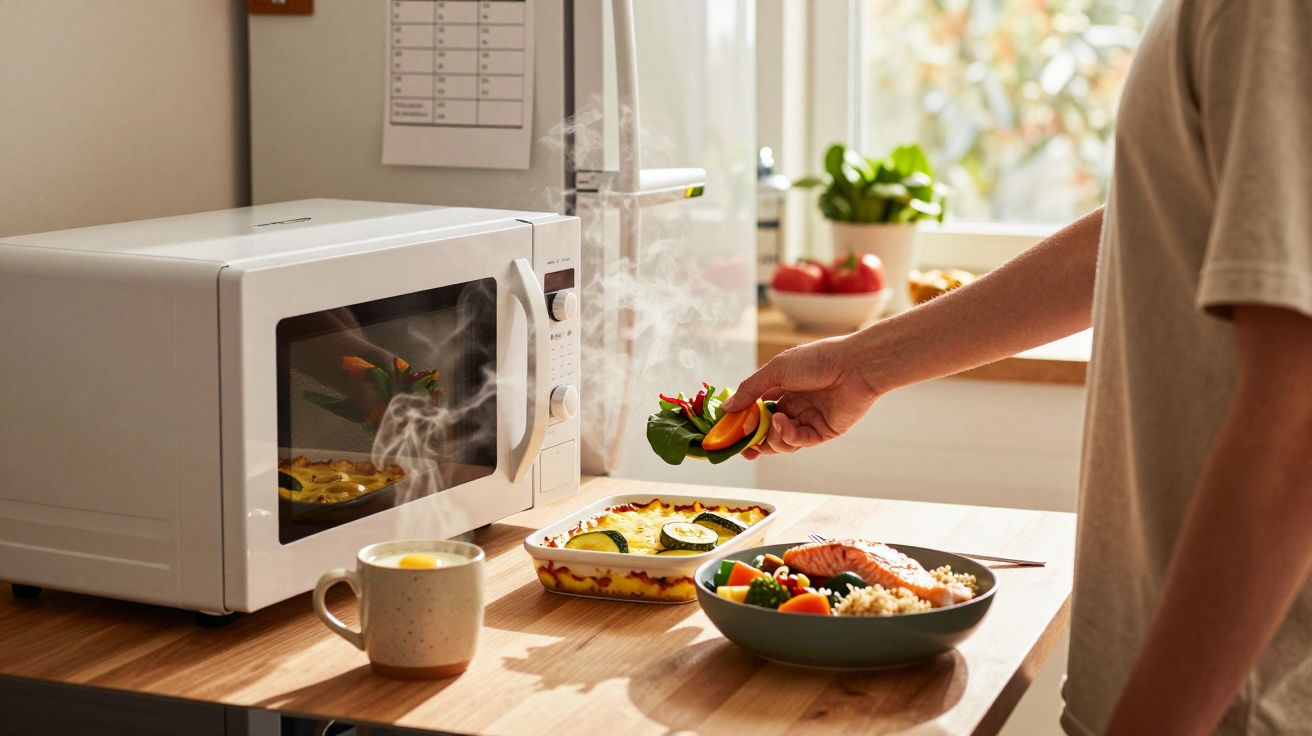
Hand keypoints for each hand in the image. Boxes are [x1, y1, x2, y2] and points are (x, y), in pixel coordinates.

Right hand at [720, 335, 878, 458]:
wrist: (855, 365)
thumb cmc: (817, 360)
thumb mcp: (776, 370)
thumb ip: (750, 390)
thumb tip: (726, 407)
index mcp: (783, 388)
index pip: (757, 410)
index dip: (743, 421)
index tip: (728, 430)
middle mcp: (795, 405)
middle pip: (767, 430)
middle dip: (753, 440)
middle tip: (742, 445)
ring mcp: (808, 420)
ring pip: (781, 440)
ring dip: (770, 437)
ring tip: (771, 424)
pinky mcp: (823, 432)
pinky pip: (798, 441)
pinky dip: (786, 435)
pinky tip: (782, 421)